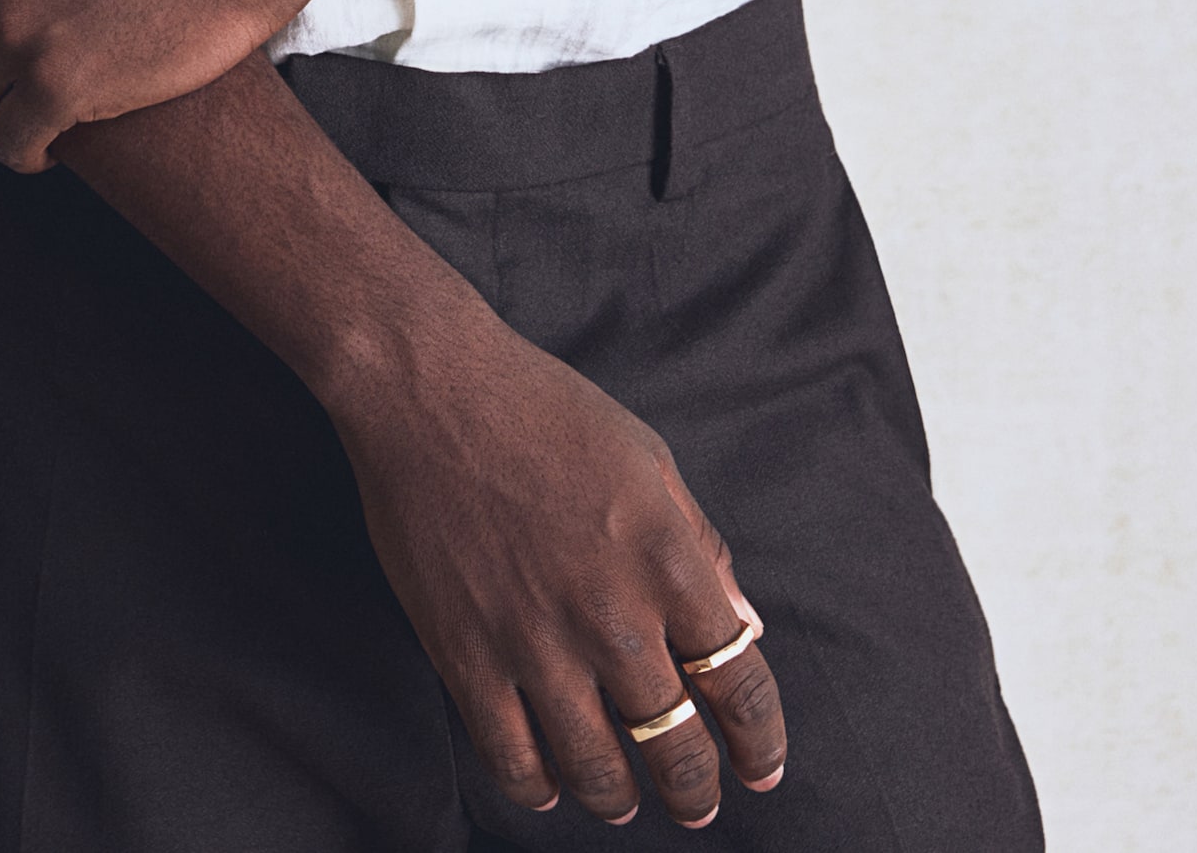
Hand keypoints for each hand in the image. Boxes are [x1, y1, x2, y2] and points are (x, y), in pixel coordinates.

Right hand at [329, 301, 786, 830]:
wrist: (433, 388)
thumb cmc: (546, 408)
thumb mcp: (650, 457)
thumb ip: (701, 546)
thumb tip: (743, 623)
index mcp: (668, 560)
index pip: (739, 682)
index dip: (761, 741)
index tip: (763, 767)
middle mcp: (612, 615)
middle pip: (675, 744)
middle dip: (696, 791)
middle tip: (699, 806)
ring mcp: (537, 643)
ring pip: (598, 769)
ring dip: (622, 800)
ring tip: (627, 804)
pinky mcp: (468, 656)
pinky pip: (513, 757)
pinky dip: (538, 789)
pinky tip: (550, 788)